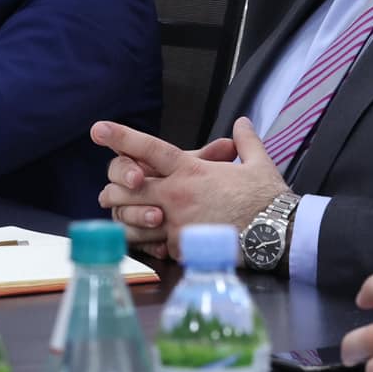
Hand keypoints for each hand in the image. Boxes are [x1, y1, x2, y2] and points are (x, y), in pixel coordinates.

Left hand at [92, 117, 288, 259]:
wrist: (275, 234)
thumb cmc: (266, 198)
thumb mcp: (257, 162)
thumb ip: (245, 141)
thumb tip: (242, 123)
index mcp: (190, 170)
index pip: (149, 149)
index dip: (122, 137)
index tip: (98, 128)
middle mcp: (176, 195)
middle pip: (127, 189)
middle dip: (114, 187)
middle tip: (111, 189)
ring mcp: (176, 223)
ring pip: (131, 221)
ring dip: (125, 218)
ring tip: (123, 217)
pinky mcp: (180, 248)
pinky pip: (155, 245)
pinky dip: (152, 243)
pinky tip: (153, 242)